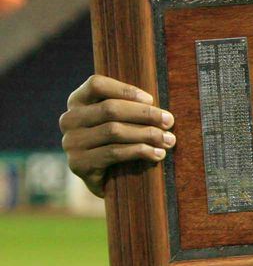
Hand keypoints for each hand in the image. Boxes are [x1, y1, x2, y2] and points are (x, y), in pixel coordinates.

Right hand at [59, 75, 175, 197]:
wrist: (107, 181)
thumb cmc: (120, 142)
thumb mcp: (121, 119)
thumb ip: (130, 107)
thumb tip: (159, 107)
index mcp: (77, 101)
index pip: (96, 85)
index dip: (125, 89)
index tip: (151, 99)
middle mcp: (69, 120)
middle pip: (110, 109)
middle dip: (145, 114)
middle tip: (169, 121)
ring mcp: (71, 143)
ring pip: (114, 131)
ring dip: (147, 134)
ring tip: (169, 140)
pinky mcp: (78, 164)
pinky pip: (114, 153)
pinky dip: (140, 151)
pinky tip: (158, 154)